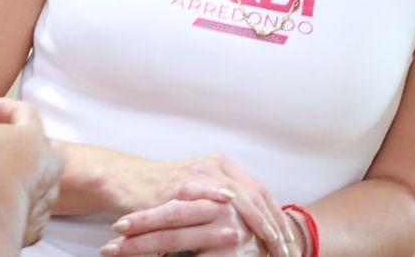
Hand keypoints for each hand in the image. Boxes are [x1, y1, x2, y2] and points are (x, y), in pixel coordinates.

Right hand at [0, 97, 64, 246]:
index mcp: (34, 137)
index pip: (25, 111)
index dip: (3, 107)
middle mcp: (47, 167)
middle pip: (49, 149)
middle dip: (29, 144)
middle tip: (8, 144)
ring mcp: (44, 199)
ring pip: (41, 183)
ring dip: (25, 177)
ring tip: (1, 177)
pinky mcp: (34, 226)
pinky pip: (30, 212)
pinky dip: (17, 206)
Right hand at [97, 152, 293, 256]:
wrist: (125, 180)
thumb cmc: (162, 193)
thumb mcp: (200, 196)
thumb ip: (222, 204)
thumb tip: (249, 229)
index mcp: (223, 166)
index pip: (260, 193)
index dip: (277, 218)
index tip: (288, 243)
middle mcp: (214, 166)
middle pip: (256, 195)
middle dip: (275, 226)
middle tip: (287, 251)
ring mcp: (198, 172)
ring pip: (239, 197)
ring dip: (258, 224)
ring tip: (272, 245)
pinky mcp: (180, 183)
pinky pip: (207, 194)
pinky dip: (223, 206)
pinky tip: (236, 221)